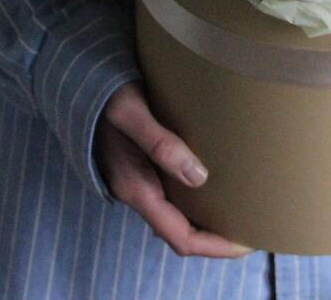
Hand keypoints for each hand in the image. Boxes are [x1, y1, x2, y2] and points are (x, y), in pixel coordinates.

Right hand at [96, 81, 252, 257]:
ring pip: (177, 213)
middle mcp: (137, 191)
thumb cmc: (104, 95)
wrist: (77, 84)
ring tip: (240, 208)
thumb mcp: (131, 112)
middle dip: (216, 237)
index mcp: (135, 187)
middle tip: (253, 228)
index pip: (180, 236)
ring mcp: (138, 180)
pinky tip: (215, 181)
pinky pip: (173, 193)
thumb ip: (160, 143)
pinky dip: (196, 197)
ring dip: (207, 218)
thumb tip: (199, 177)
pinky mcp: (141, 165)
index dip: (214, 246)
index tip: (246, 244)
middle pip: (181, 231)